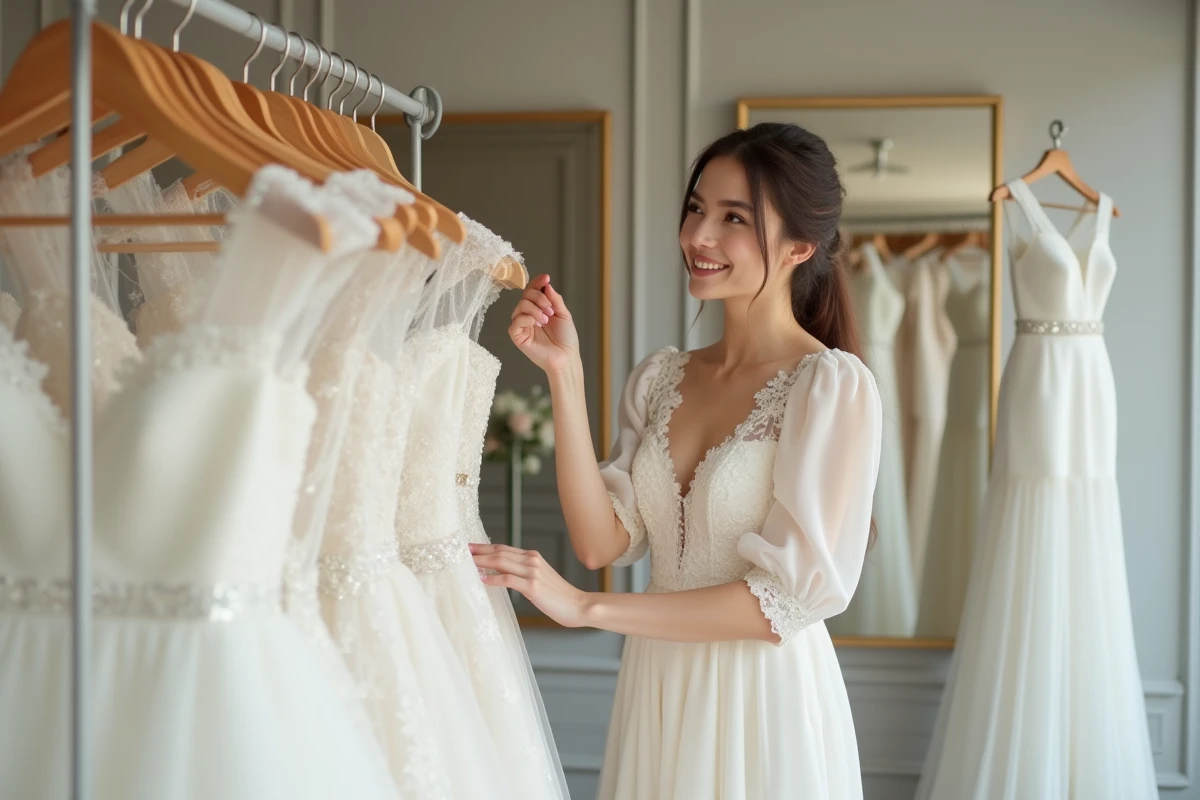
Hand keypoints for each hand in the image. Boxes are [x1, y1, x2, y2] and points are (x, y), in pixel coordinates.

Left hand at [470, 543, 590, 627]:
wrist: (578, 605)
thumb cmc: (559, 596)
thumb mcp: (540, 579)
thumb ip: (523, 573)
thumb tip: (502, 575)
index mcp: (533, 557)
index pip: (503, 548)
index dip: (485, 547)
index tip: (470, 547)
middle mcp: (532, 560)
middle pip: (499, 552)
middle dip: (479, 551)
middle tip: (461, 551)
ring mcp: (533, 572)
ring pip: (501, 562)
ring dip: (481, 561)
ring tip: (466, 563)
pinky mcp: (533, 586)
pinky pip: (508, 579)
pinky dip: (493, 578)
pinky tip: (482, 579)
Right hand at [508, 274, 579, 374]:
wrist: (566, 357)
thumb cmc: (566, 339)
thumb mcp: (563, 314)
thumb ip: (554, 299)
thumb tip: (546, 284)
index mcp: (538, 308)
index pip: (532, 290)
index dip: (537, 282)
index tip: (546, 278)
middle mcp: (528, 314)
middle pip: (526, 295)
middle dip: (540, 298)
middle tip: (551, 310)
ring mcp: (522, 325)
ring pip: (521, 305)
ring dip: (535, 309)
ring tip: (546, 319)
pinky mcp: (517, 335)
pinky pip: (516, 321)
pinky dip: (527, 318)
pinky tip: (537, 324)